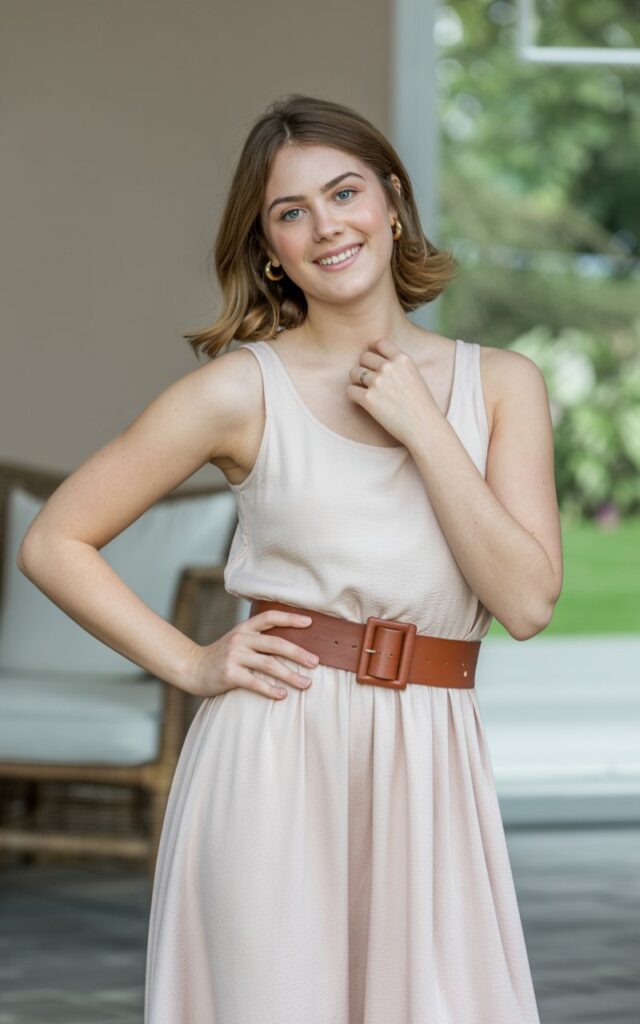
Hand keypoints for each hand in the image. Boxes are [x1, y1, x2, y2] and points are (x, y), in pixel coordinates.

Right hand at [183, 609, 319, 700]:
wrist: (192, 668)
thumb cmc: (222, 656)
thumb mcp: (238, 640)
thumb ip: (258, 639)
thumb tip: (291, 645)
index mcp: (244, 628)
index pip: (270, 617)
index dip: (290, 618)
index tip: (310, 622)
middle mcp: (240, 639)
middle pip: (275, 643)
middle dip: (298, 653)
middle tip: (315, 662)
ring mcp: (234, 656)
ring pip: (269, 664)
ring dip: (290, 675)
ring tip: (306, 684)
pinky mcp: (229, 674)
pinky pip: (255, 682)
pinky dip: (271, 690)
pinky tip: (283, 695)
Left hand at [346, 337, 438, 448]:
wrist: (424, 426)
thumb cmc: (421, 405)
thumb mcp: (414, 376)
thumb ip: (398, 366)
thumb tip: (378, 362)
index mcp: (402, 359)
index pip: (379, 343)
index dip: (373, 351)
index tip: (373, 361)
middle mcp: (389, 367)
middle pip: (363, 357)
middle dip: (364, 367)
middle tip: (369, 381)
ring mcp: (377, 382)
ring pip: (354, 373)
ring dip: (357, 381)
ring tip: (366, 392)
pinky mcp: (368, 399)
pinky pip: (350, 390)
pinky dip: (354, 396)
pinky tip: (363, 402)